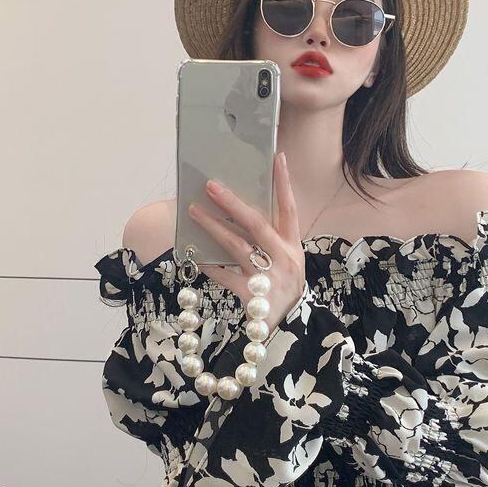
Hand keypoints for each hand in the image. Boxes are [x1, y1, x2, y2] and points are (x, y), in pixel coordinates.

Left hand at [187, 152, 304, 334]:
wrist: (289, 329)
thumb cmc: (283, 289)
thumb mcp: (287, 262)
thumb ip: (272, 239)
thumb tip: (243, 212)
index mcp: (293, 247)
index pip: (289, 209)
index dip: (284, 183)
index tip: (277, 157)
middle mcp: (283, 259)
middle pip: (256, 224)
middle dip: (232, 203)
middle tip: (211, 186)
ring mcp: (269, 278)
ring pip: (237, 246)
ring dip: (214, 227)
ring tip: (194, 212)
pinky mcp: (253, 296)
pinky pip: (225, 276)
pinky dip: (210, 265)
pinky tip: (195, 255)